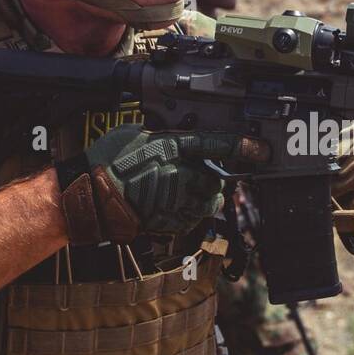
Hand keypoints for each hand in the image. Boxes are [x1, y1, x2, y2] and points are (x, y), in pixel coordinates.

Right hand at [69, 125, 265, 242]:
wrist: (92, 195)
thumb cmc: (109, 161)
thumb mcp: (137, 133)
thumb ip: (164, 135)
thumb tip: (175, 134)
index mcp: (172, 148)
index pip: (216, 145)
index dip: (242, 147)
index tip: (261, 150)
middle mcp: (181, 174)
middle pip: (216, 178)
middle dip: (211, 176)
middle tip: (192, 174)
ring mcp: (178, 200)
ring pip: (208, 200)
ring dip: (202, 196)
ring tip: (180, 191)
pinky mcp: (173, 221)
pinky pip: (193, 217)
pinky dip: (188, 211)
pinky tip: (170, 204)